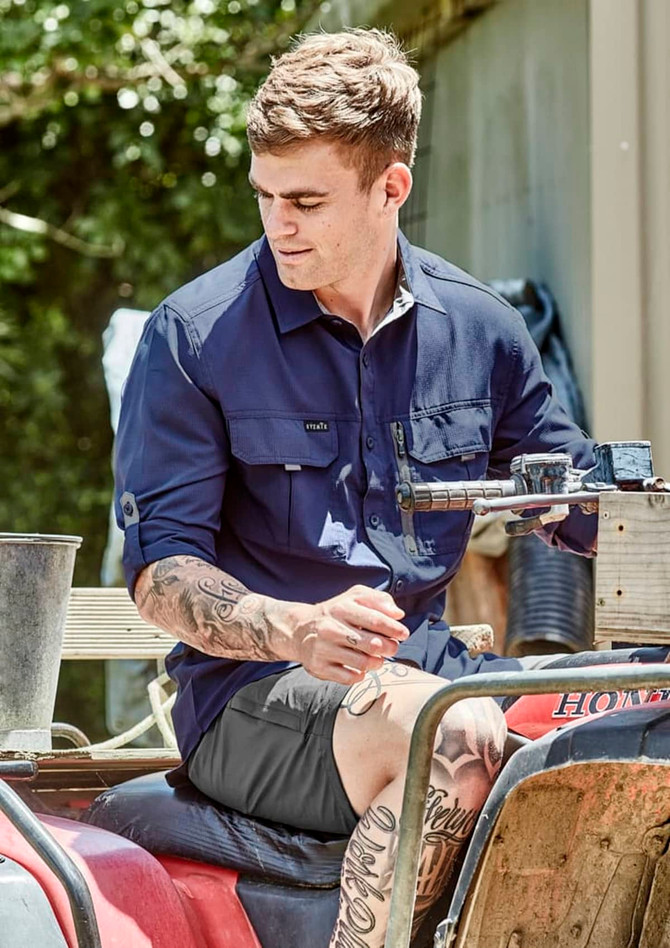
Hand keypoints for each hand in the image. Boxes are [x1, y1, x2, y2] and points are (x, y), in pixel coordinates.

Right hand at [289, 585, 408, 684]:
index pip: (375, 619)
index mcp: (341, 608)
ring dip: (377, 662)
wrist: (300, 629)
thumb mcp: (354, 597)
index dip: (394, 629)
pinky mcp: (319, 667)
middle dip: (390, 647)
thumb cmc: (336, 613)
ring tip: (378, 658)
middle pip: (372, 644)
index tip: (403, 634)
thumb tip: (398, 614)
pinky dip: (360, 674)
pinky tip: (360, 667)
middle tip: (392, 647)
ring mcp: (323, 649)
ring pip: (363, 663)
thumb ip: (379, 600)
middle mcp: (330, 628)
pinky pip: (349, 678)